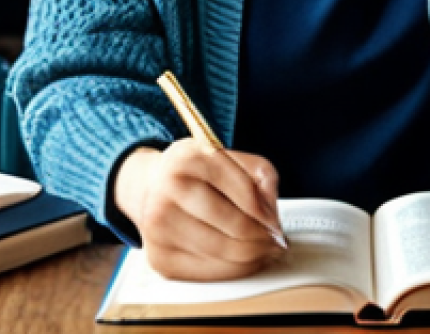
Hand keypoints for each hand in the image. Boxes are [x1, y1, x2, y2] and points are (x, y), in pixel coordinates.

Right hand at [113, 140, 285, 280]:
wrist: (152, 186)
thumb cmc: (196, 173)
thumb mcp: (229, 157)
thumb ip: (260, 174)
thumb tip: (271, 214)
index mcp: (191, 157)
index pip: (245, 192)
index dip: (269, 213)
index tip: (277, 223)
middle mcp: (170, 188)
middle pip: (236, 227)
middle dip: (264, 239)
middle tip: (275, 242)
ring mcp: (160, 225)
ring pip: (225, 253)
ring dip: (253, 257)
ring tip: (262, 250)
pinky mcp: (159, 257)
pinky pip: (208, 273)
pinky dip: (232, 271)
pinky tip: (240, 260)